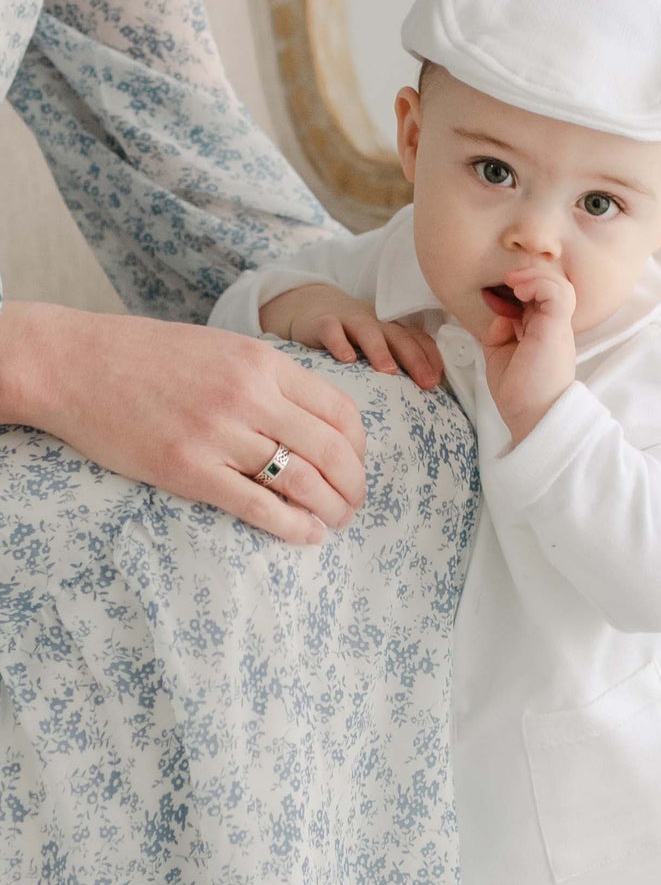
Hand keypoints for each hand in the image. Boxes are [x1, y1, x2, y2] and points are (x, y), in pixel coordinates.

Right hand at [2, 303, 367, 544]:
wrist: (74, 363)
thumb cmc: (150, 357)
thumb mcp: (224, 349)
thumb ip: (271, 380)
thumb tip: (320, 422)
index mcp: (263, 363)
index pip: (341, 411)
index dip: (361, 447)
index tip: (358, 464)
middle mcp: (249, 396)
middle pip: (332, 451)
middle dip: (354, 484)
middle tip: (355, 503)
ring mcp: (218, 434)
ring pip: (303, 481)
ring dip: (331, 509)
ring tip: (336, 521)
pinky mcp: (188, 470)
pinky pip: (258, 506)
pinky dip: (293, 526)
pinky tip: (308, 535)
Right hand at [261, 283, 442, 390]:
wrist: (309, 305)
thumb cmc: (349, 335)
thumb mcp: (376, 346)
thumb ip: (394, 363)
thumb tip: (421, 394)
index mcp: (391, 329)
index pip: (417, 339)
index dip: (431, 357)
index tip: (438, 380)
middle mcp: (375, 323)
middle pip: (398, 337)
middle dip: (415, 358)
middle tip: (426, 382)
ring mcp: (349, 320)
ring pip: (368, 331)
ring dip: (380, 349)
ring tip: (389, 370)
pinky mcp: (322, 322)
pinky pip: (331, 330)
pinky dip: (339, 342)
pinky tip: (346, 360)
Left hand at [481, 267, 576, 442]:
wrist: (531, 415)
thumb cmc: (519, 394)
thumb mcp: (500, 355)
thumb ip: (499, 332)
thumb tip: (502, 314)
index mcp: (543, 333)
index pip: (539, 298)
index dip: (522, 287)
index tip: (499, 292)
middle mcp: (554, 327)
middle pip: (551, 287)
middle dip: (528, 276)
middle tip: (507, 281)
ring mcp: (558, 327)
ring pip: (560, 284)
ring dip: (535, 277)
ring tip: (514, 284)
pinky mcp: (558, 328)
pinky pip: (558, 292)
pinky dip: (538, 284)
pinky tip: (520, 292)